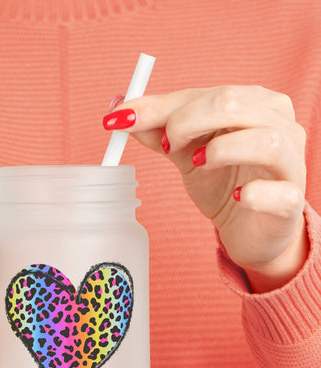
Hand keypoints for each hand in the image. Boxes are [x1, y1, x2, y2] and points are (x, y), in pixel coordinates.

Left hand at [104, 86, 308, 291]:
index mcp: (253, 103)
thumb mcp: (186, 153)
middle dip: (186, 121)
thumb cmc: (223, 183)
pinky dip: (254, 194)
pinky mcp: (291, 201)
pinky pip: (279, 192)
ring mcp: (291, 162)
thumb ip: (158, 131)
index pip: (204, 94)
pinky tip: (238, 198)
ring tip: (197, 164)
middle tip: (166, 146)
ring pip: (265, 140)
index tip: (121, 119)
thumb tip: (120, 110)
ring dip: (220, 150)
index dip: (160, 106)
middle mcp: (278, 124)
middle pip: (233, 104)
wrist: (249, 228)